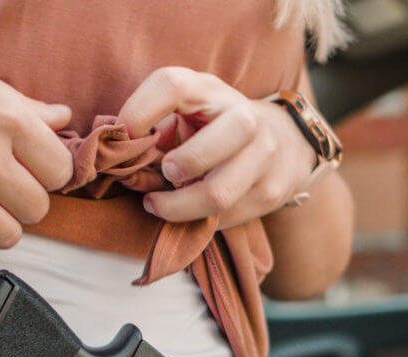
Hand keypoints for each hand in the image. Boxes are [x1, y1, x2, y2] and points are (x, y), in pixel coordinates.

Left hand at [118, 67, 318, 228]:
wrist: (286, 142)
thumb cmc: (217, 125)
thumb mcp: (189, 109)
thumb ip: (156, 125)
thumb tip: (121, 157)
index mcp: (210, 90)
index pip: (172, 86)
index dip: (139, 111)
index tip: (124, 136)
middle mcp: (244, 118)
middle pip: (208, 148)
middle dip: (177, 167)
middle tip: (163, 174)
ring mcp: (264, 156)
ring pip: (217, 195)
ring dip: (178, 208)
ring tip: (158, 204)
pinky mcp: (272, 191)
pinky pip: (226, 218)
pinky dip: (199, 220)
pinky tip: (189, 210)